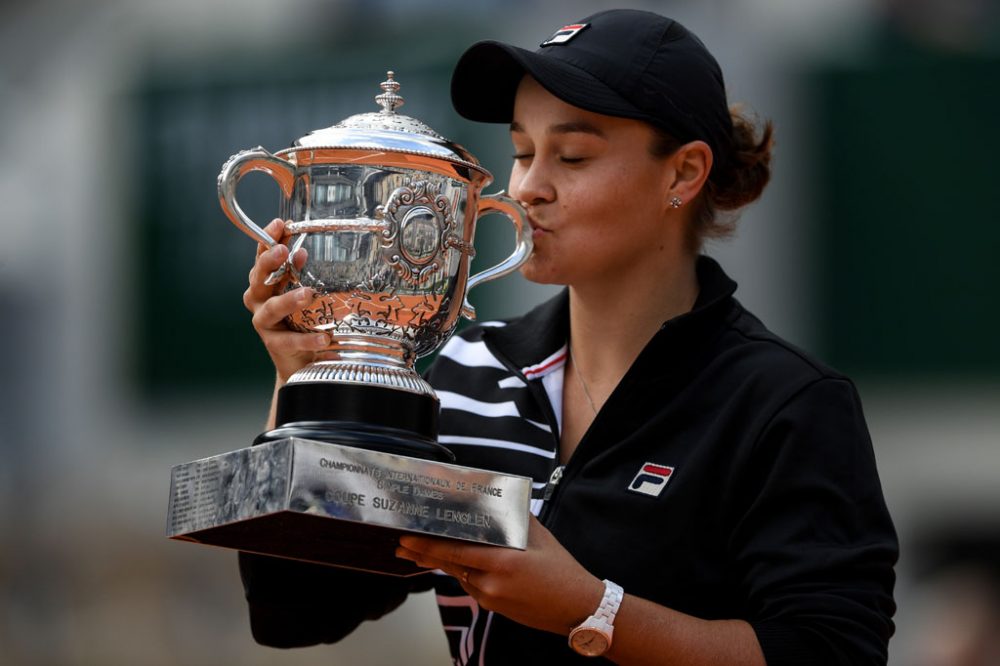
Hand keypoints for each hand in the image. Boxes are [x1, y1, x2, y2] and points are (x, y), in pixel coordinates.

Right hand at [243, 219, 328, 382]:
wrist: (299, 360)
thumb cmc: (302, 318)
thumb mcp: (304, 291)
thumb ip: (306, 273)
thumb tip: (315, 248)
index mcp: (265, 281)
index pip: (263, 255)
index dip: (268, 238)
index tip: (280, 224)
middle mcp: (259, 299)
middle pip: (259, 278)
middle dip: (269, 263)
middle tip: (283, 251)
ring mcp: (264, 322)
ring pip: (272, 308)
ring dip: (288, 300)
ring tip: (307, 294)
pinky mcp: (274, 344)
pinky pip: (289, 340)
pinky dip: (307, 339)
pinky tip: (324, 338)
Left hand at [396, 516, 603, 635]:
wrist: (576, 607)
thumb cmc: (560, 569)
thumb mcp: (538, 536)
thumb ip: (512, 517)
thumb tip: (494, 495)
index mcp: (501, 561)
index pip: (455, 550)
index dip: (428, 544)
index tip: (408, 536)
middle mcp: (490, 583)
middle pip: (449, 565)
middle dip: (423, 554)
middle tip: (402, 544)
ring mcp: (490, 598)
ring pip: (458, 575)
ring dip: (442, 562)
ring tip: (419, 551)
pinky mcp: (492, 607)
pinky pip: (470, 585)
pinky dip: (462, 572)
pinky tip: (456, 563)